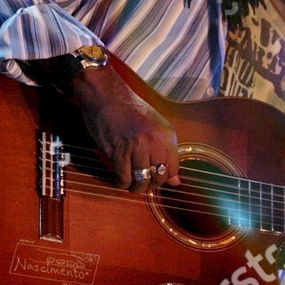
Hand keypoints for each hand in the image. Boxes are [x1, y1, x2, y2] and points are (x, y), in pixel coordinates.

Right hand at [68, 66, 181, 192]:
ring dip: (136, 188)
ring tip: (132, 185)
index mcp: (167, 135)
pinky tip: (120, 179)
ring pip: (141, 181)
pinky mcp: (117, 151)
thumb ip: (167, 152)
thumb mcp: (157, 127)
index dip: (165, 179)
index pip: (173, 168)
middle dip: (151, 186)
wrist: (108, 96)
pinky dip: (121, 183)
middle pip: (158, 177)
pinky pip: (123, 177)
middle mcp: (154, 141)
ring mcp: (136, 146)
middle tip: (143, 184)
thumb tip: (175, 181)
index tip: (157, 179)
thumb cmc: (131, 111)